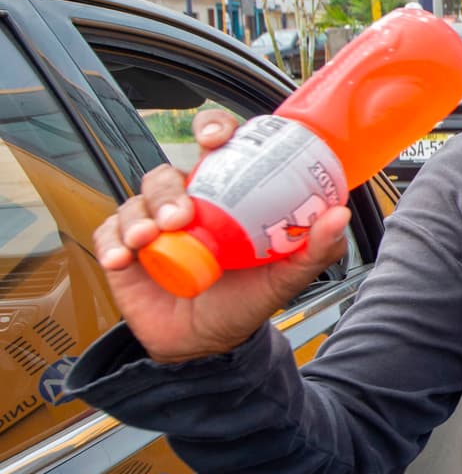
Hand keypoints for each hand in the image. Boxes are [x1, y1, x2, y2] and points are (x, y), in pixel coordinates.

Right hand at [92, 108, 351, 363]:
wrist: (207, 344)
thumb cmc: (246, 301)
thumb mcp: (285, 277)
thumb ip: (316, 248)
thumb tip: (338, 215)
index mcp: (229, 196)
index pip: (217, 146)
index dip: (213, 129)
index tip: (214, 139)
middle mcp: (189, 202)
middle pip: (169, 173)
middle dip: (169, 187)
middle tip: (182, 215)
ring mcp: (154, 223)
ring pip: (139, 198)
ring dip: (142, 215)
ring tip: (151, 240)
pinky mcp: (125, 247)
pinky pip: (110, 230)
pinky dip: (114, 241)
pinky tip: (125, 259)